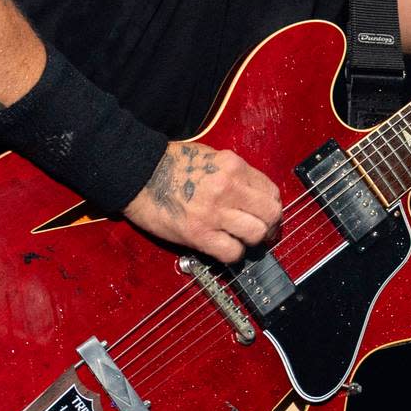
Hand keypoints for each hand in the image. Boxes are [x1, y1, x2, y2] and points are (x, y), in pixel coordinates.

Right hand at [124, 140, 281, 262]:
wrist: (139, 174)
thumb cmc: (172, 163)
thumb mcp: (211, 157)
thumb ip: (235, 174)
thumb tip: (253, 193)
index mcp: (233, 166)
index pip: (271, 191)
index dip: (270, 205)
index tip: (264, 213)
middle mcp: (229, 187)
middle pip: (271, 213)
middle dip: (269, 224)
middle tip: (261, 230)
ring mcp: (215, 212)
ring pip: (256, 233)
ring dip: (252, 240)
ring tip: (241, 239)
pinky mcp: (199, 234)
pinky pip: (232, 252)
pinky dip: (233, 253)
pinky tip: (225, 247)